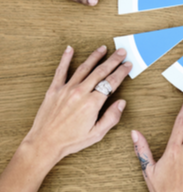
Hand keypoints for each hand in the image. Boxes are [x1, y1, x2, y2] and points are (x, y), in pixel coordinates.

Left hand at [22, 45, 130, 168]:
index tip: (127, 65)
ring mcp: (66, 89)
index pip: (111, 83)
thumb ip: (112, 117)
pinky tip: (70, 50)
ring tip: (103, 48)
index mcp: (92, 103)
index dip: (121, 72)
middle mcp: (80, 92)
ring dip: (95, 57)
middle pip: (100, 71)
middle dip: (113, 60)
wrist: (45, 143)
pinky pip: (61, 71)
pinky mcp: (54, 90)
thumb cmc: (70, 140)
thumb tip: (121, 102)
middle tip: (121, 52)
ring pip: (84, 68)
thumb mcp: (97, 133)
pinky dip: (66, 59)